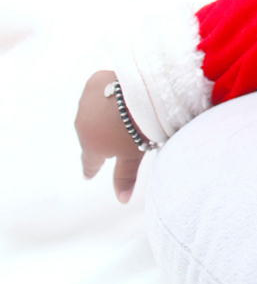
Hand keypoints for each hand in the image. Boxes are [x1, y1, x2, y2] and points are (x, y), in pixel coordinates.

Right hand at [74, 70, 145, 202]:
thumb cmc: (143, 127)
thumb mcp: (135, 154)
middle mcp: (82, 125)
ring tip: (121, 114)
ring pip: (93, 112)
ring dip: (103, 114)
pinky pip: (97, 91)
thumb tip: (122, 201)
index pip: (90, 161)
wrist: (146, 92)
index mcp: (92, 145)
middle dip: (102, 137)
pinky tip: (120, 94)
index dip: (92, 167)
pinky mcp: (93, 82)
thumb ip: (125, 177)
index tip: (89, 174)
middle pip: (92, 135)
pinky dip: (106, 94)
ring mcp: (85, 102)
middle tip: (116, 136)